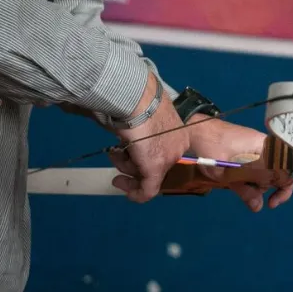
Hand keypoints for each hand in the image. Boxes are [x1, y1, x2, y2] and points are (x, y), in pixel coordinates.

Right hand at [108, 73, 189, 201]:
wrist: (136, 98)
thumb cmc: (136, 100)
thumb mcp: (142, 115)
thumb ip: (141, 129)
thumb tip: (128, 133)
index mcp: (178, 130)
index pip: (163, 150)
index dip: (144, 155)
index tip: (130, 155)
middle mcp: (178, 145)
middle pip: (155, 162)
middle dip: (132, 162)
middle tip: (116, 158)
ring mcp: (168, 158)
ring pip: (146, 174)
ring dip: (124, 166)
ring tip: (114, 152)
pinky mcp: (156, 168)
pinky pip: (148, 190)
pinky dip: (137, 194)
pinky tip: (126, 191)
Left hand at [187, 116, 292, 211]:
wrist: (194, 132)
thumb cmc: (212, 148)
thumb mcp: (228, 172)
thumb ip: (246, 189)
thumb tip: (259, 207)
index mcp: (265, 147)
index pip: (291, 163)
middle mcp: (264, 148)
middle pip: (281, 171)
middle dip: (277, 188)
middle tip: (272, 204)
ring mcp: (254, 150)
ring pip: (267, 172)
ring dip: (260, 186)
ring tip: (246, 191)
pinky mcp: (245, 154)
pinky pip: (256, 169)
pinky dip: (253, 180)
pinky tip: (242, 185)